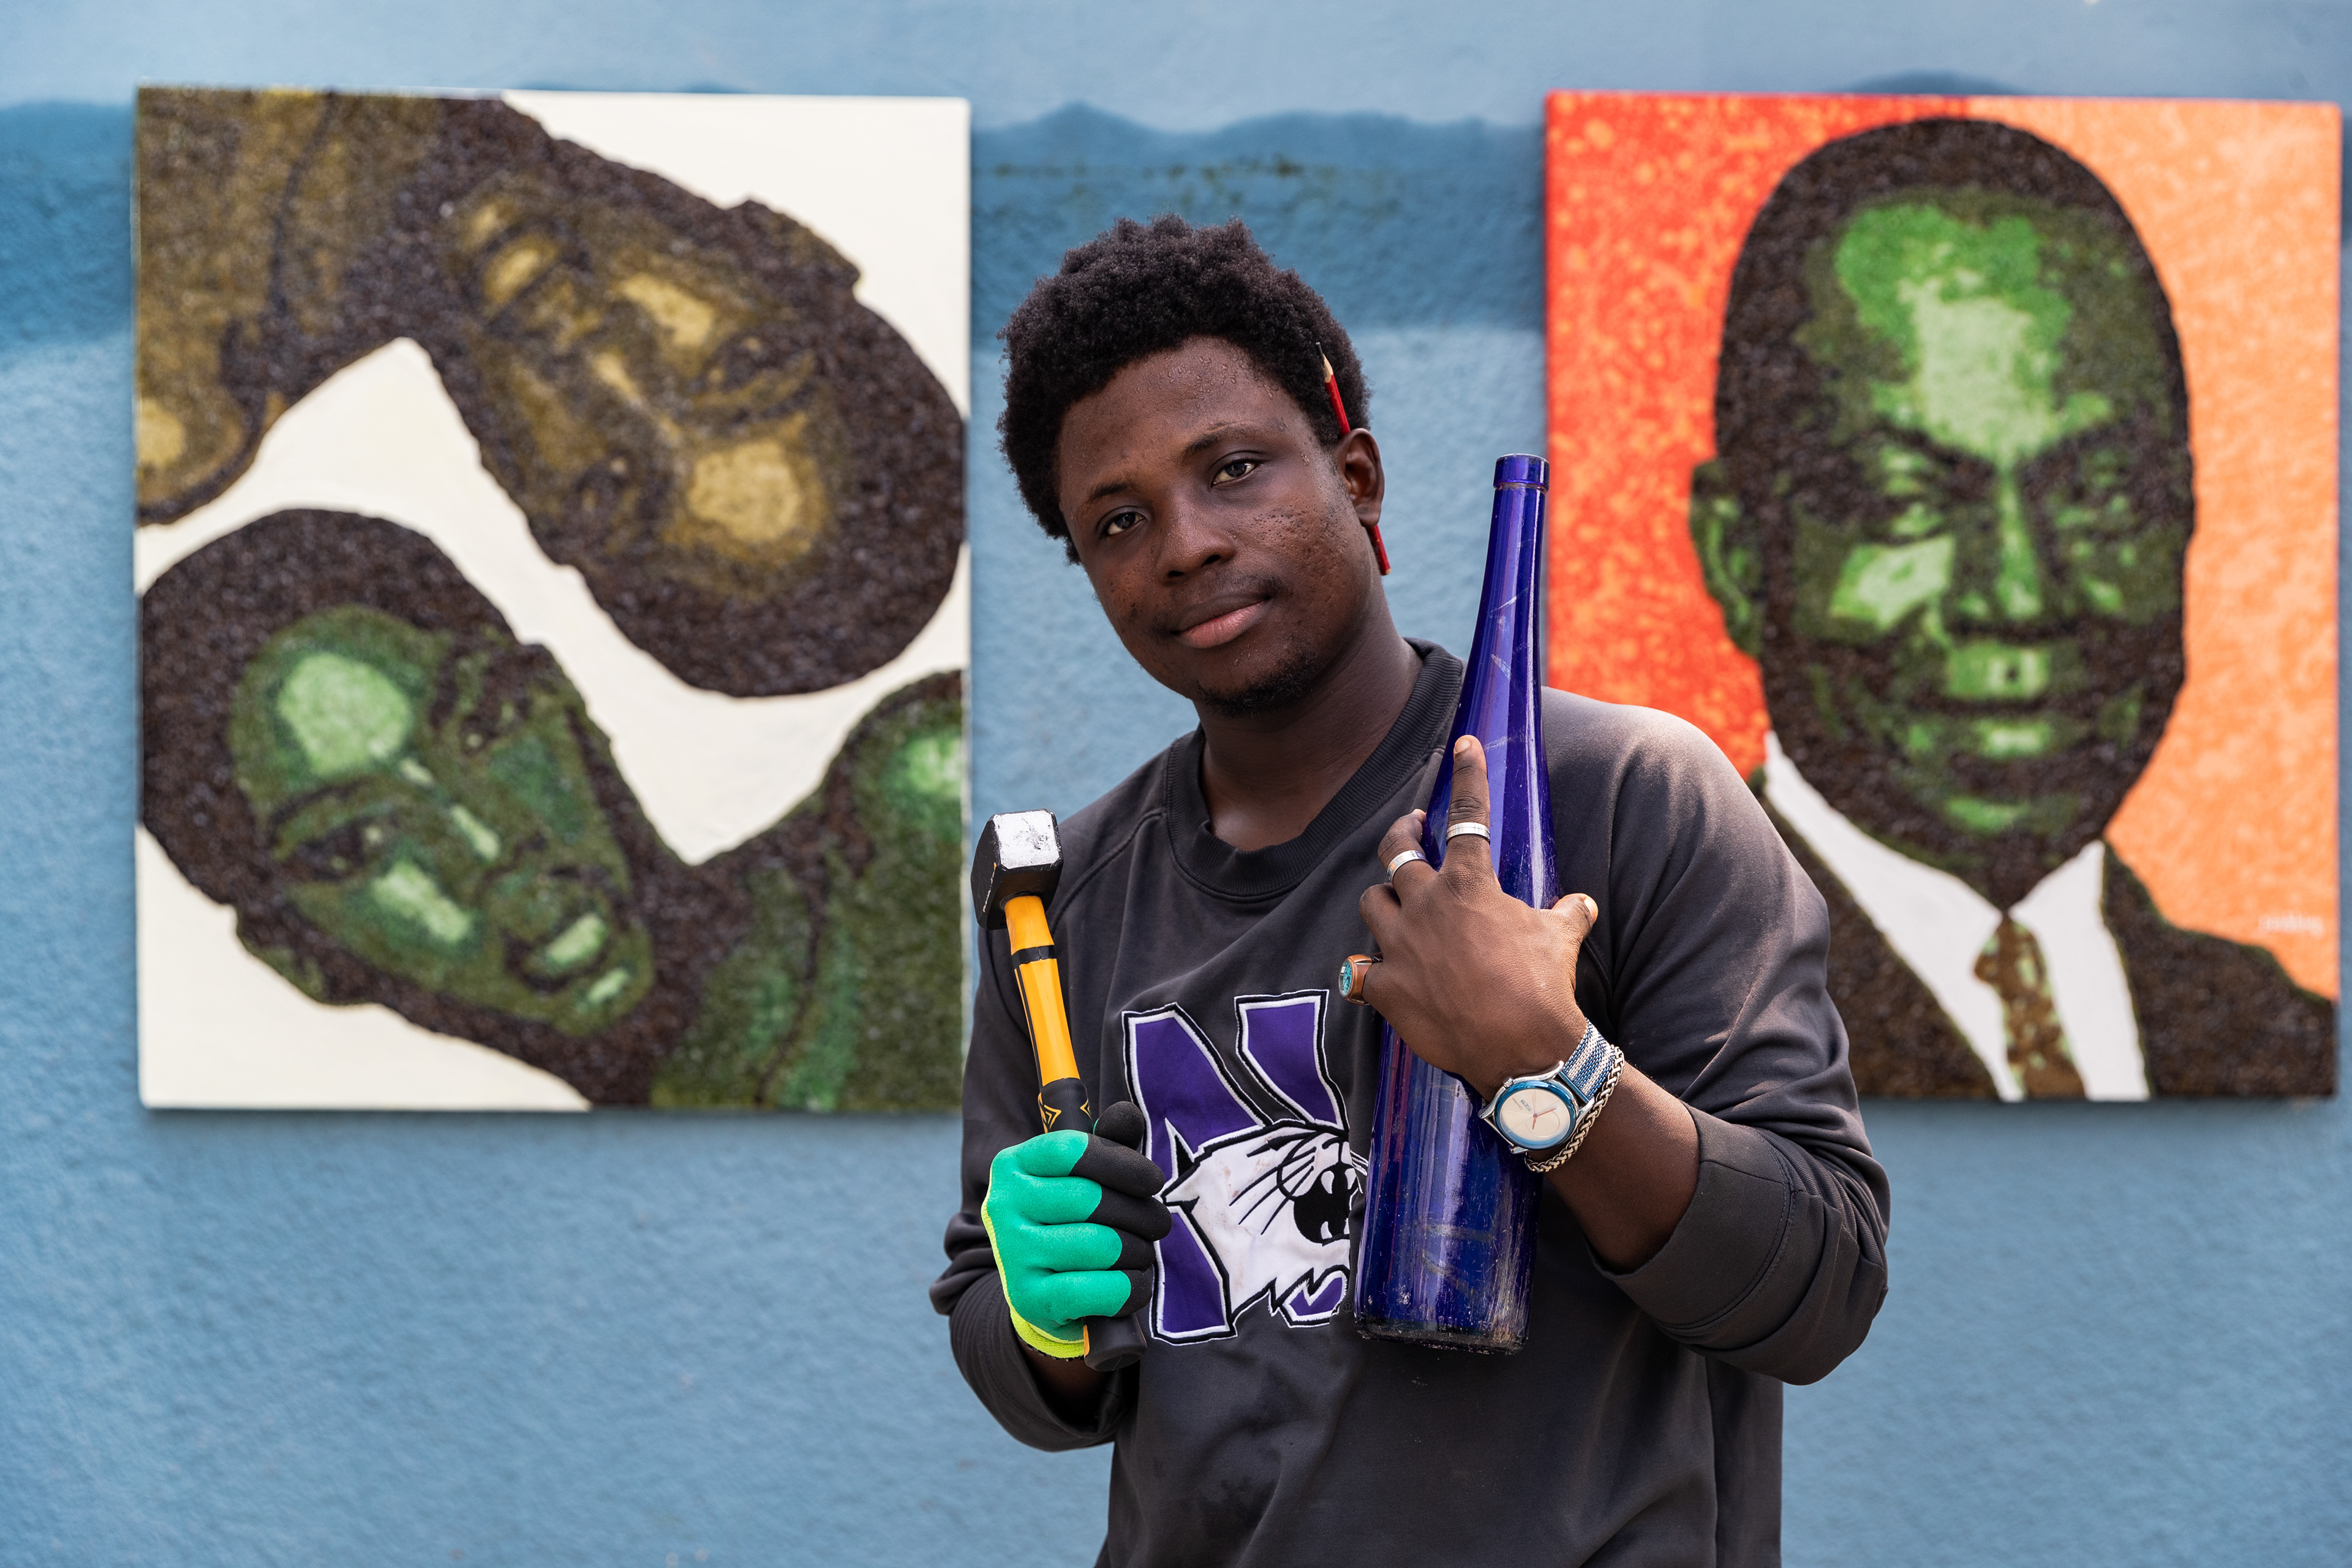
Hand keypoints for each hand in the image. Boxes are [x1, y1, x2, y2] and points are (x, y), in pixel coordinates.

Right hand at [982, 1116, 1171, 1359]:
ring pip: (1103, 1245)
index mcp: (1012, 1165)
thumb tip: (1127, 1114)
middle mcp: (1002, 1206)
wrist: (1040, 1290)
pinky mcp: (1029, 1299)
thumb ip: (1108, 1143)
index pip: (1074, 1150)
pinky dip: (1132, 1287)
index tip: (1152, 1181)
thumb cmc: (1070, 1220)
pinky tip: (1135, 1282)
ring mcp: (1012, 1255)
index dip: (1123, 1163)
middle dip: (1142, 1214)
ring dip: (1139, 1252)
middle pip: (1094, 1200)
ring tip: (1142, 1253)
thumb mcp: (1084, 1177)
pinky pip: (1100, 1289)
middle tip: (1157, 1224)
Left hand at [1355, 736, 1600, 1098]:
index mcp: (1470, 885)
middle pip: (1396, 851)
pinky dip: (1366, 973)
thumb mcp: (1561, 939)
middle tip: (1412, 829)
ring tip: (1397, 907)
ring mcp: (1400, 947)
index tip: (1465, 745)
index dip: (1468, 775)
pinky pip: (1358, 972)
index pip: (1468, 815)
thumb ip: (1566, 913)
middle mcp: (1427, 907)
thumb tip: (1581, 904)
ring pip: (1373, 903)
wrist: (1523, 1050)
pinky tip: (1372, 977)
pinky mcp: (1385, 988)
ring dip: (1385, 901)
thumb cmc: (1544, 987)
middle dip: (1403, 833)